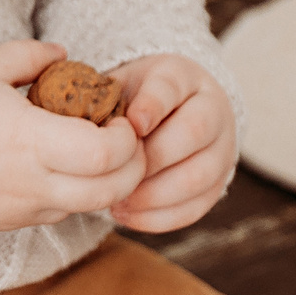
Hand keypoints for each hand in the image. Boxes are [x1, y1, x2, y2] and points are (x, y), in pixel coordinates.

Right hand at [0, 40, 144, 230]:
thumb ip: (32, 56)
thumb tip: (64, 54)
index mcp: (31, 140)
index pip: (105, 155)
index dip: (126, 140)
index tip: (120, 120)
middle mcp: (31, 182)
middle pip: (110, 192)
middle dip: (132, 168)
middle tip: (126, 143)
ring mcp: (21, 207)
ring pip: (87, 208)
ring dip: (105, 185)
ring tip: (94, 155)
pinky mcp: (7, 222)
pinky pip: (57, 214)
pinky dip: (73, 195)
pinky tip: (60, 168)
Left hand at [106, 54, 237, 232]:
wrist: (174, 111)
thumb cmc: (136, 99)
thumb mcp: (121, 84)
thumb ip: (103, 96)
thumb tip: (73, 118)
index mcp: (183, 77)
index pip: (171, 87)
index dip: (151, 106)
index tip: (130, 125)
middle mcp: (213, 110)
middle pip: (194, 133)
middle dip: (152, 158)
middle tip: (116, 173)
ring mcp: (222, 149)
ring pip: (199, 176)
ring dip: (155, 194)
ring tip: (117, 201)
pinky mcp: (218, 184)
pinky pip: (195, 208)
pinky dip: (159, 217)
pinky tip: (126, 214)